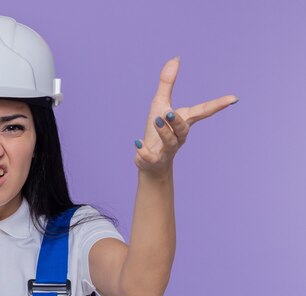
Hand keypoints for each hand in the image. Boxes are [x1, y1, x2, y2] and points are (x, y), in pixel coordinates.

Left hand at [135, 57, 237, 176]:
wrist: (151, 163)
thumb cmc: (158, 130)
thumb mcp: (160, 104)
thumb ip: (167, 83)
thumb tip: (176, 58)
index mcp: (183, 121)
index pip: (202, 111)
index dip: (218, 105)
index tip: (234, 98)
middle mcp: (179, 136)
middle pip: (183, 129)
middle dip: (178, 121)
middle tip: (169, 113)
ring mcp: (167, 150)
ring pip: (169, 142)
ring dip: (163, 132)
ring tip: (157, 120)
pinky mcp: (152, 160)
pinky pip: (150, 157)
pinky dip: (144, 151)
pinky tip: (137, 143)